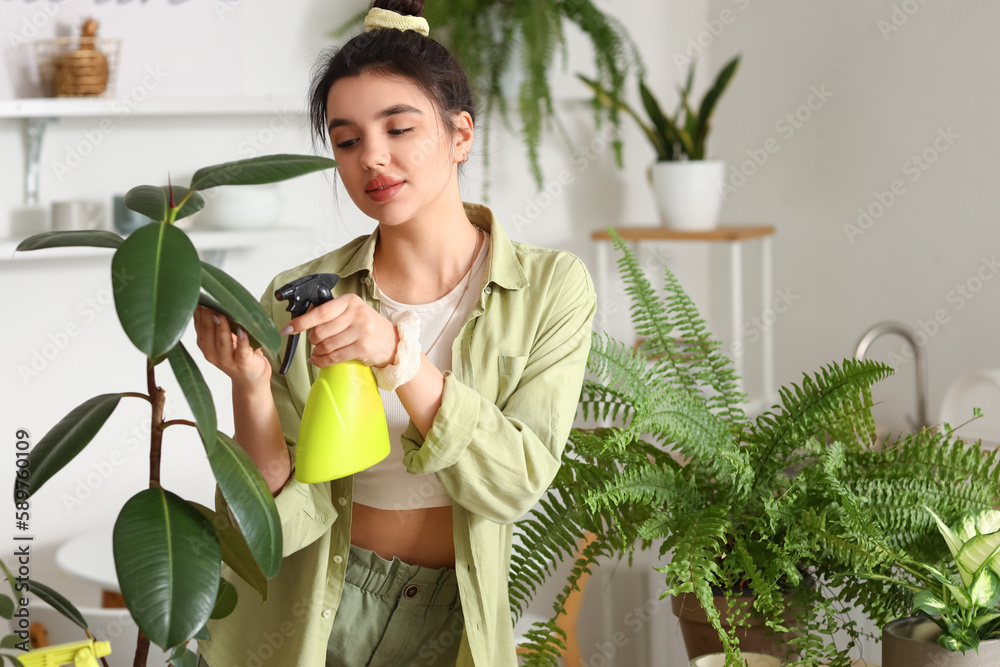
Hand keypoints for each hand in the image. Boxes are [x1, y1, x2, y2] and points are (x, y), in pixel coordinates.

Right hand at [193, 306, 271, 387]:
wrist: (251, 381)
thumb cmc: (239, 356)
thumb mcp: (226, 339)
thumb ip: (221, 324)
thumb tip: (220, 298)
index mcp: (206, 345)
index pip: (199, 326)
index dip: (199, 312)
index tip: (200, 297)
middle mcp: (212, 353)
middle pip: (207, 332)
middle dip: (208, 316)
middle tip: (210, 302)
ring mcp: (227, 360)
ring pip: (221, 341)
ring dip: (221, 327)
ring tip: (221, 314)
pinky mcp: (243, 363)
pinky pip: (241, 350)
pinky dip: (242, 340)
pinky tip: (242, 330)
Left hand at [280, 294, 397, 368]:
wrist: (392, 342)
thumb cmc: (367, 327)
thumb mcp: (352, 313)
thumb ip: (332, 314)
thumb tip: (304, 320)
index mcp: (350, 301)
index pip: (320, 312)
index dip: (301, 322)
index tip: (288, 329)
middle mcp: (356, 314)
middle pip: (320, 331)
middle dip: (313, 340)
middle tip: (315, 342)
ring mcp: (361, 331)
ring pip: (326, 345)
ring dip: (317, 352)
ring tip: (318, 353)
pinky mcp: (363, 347)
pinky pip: (334, 357)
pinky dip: (323, 361)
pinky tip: (320, 360)